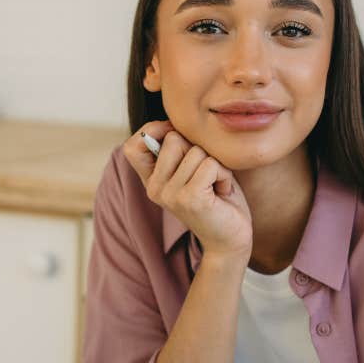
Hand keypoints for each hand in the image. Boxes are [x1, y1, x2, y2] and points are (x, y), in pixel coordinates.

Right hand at [120, 121, 251, 261]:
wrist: (230, 240)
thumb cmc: (217, 200)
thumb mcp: (193, 169)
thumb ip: (180, 150)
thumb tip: (174, 122)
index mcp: (152, 181)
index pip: (133, 146)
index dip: (154, 131)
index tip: (178, 140)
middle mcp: (154, 188)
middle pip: (173, 139)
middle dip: (198, 150)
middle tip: (206, 176)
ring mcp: (170, 194)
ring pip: (196, 152)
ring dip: (216, 165)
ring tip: (215, 187)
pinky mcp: (190, 198)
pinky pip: (211, 165)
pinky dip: (224, 175)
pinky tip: (222, 193)